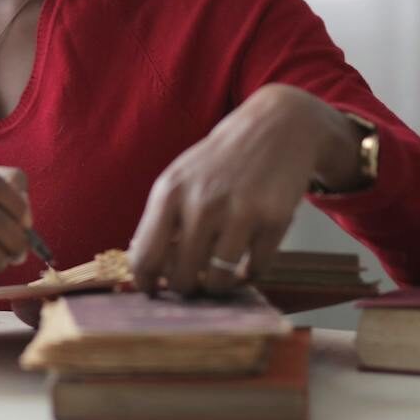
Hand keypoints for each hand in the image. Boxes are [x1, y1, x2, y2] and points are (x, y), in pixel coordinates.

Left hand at [127, 83, 353, 295]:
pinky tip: (247, 259)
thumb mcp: (180, 179)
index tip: (153, 291)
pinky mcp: (273, 220)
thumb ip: (161, 219)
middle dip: (185, 289)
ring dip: (218, 286)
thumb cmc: (220, 161)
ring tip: (219, 276)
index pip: (145, 257)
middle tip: (192, 284)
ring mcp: (239, 212)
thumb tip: (145, 269)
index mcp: (169, 193)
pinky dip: (250, 273)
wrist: (275, 128)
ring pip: (218, 281)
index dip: (145, 283)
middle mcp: (201, 203)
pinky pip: (256, 270)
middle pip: (181, 277)